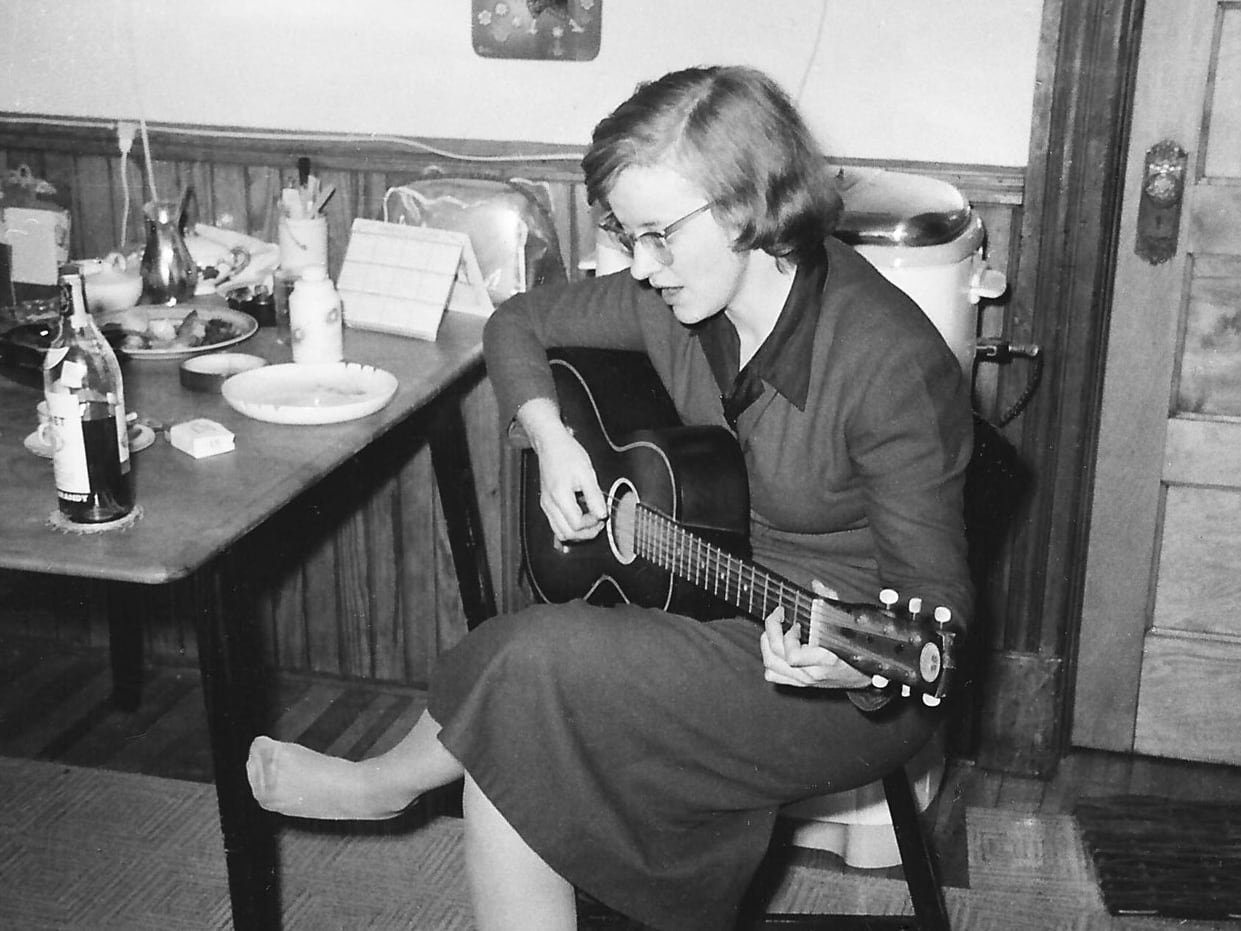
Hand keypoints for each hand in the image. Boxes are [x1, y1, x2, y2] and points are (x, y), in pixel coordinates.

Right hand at [518, 398, 608, 542]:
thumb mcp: (587, 473)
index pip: (577, 524)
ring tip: (590, 523)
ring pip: (559, 532)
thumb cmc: (567, 453)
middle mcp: (549, 504)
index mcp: (560, 496)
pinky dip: (569, 525)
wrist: (551, 443)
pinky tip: (579, 516)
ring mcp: (546, 504)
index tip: (601, 516)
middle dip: (585, 533)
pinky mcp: (546, 503)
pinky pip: (556, 523)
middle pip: (566, 533)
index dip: (592, 524)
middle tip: (598, 524)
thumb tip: (602, 514)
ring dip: (576, 532)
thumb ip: (594, 496)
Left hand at [759, 580, 872, 688]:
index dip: (787, 636)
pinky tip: (777, 648)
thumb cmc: (857, 651)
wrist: (864, 676)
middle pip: (775, 657)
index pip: (792, 655)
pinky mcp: (799, 683)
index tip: (795, 621)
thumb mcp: (847, 625)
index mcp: (824, 660)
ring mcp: (803, 680)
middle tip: (779, 617)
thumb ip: (831, 602)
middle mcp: (810, 674)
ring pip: (770, 666)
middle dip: (772, 631)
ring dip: (767, 645)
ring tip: (774, 630)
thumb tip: (817, 586)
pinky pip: (773, 675)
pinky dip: (770, 660)